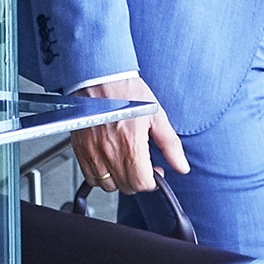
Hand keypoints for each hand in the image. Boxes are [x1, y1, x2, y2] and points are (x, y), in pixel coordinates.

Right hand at [70, 72, 187, 196]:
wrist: (99, 77)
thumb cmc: (126, 92)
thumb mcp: (156, 116)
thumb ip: (170, 145)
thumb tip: (182, 166)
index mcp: (131, 145)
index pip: (142, 183)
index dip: (152, 181)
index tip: (155, 171)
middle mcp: (110, 152)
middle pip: (126, 187)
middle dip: (138, 180)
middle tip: (143, 166)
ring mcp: (93, 152)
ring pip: (108, 185)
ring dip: (120, 180)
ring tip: (126, 164)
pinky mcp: (81, 150)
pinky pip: (90, 177)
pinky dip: (101, 176)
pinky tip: (110, 162)